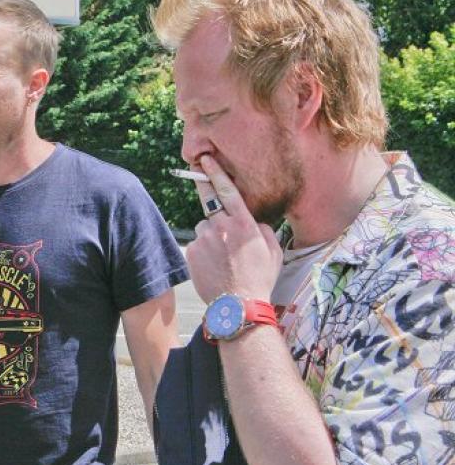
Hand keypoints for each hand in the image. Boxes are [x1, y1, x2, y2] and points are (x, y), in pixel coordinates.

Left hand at [184, 155, 280, 304]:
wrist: (238, 305)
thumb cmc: (259, 278)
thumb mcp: (273, 250)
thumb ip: (263, 229)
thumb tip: (253, 223)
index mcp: (243, 223)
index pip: (226, 190)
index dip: (215, 172)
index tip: (205, 160)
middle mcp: (221, 226)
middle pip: (211, 207)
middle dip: (212, 206)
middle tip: (216, 218)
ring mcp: (204, 238)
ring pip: (204, 228)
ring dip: (211, 236)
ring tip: (222, 258)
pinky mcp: (192, 251)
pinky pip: (197, 243)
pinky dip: (203, 251)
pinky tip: (214, 266)